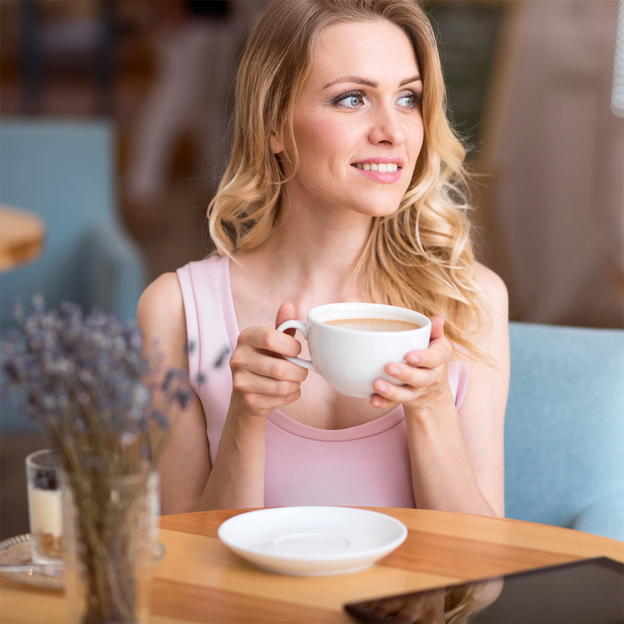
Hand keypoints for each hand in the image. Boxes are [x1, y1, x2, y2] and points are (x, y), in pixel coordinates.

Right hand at [229, 302, 307, 418]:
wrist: (247, 395)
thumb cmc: (265, 361)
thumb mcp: (273, 342)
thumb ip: (283, 325)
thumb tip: (288, 305)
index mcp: (246, 337)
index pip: (272, 339)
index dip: (292, 347)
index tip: (296, 351)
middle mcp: (238, 358)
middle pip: (280, 368)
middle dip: (300, 371)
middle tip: (301, 370)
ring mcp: (240, 381)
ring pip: (283, 386)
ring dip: (296, 384)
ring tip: (294, 380)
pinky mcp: (248, 401)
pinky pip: (282, 399)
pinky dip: (292, 396)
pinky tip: (286, 391)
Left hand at [370, 316, 453, 415]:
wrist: (434, 389)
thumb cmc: (430, 356)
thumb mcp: (436, 342)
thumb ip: (434, 331)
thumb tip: (437, 319)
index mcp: (439, 358)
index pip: (435, 358)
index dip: (424, 358)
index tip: (409, 355)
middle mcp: (431, 377)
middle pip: (421, 378)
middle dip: (405, 374)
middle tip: (388, 367)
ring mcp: (418, 391)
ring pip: (407, 395)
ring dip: (392, 391)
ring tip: (376, 384)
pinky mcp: (406, 400)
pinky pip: (395, 404)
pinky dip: (384, 402)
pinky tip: (372, 399)